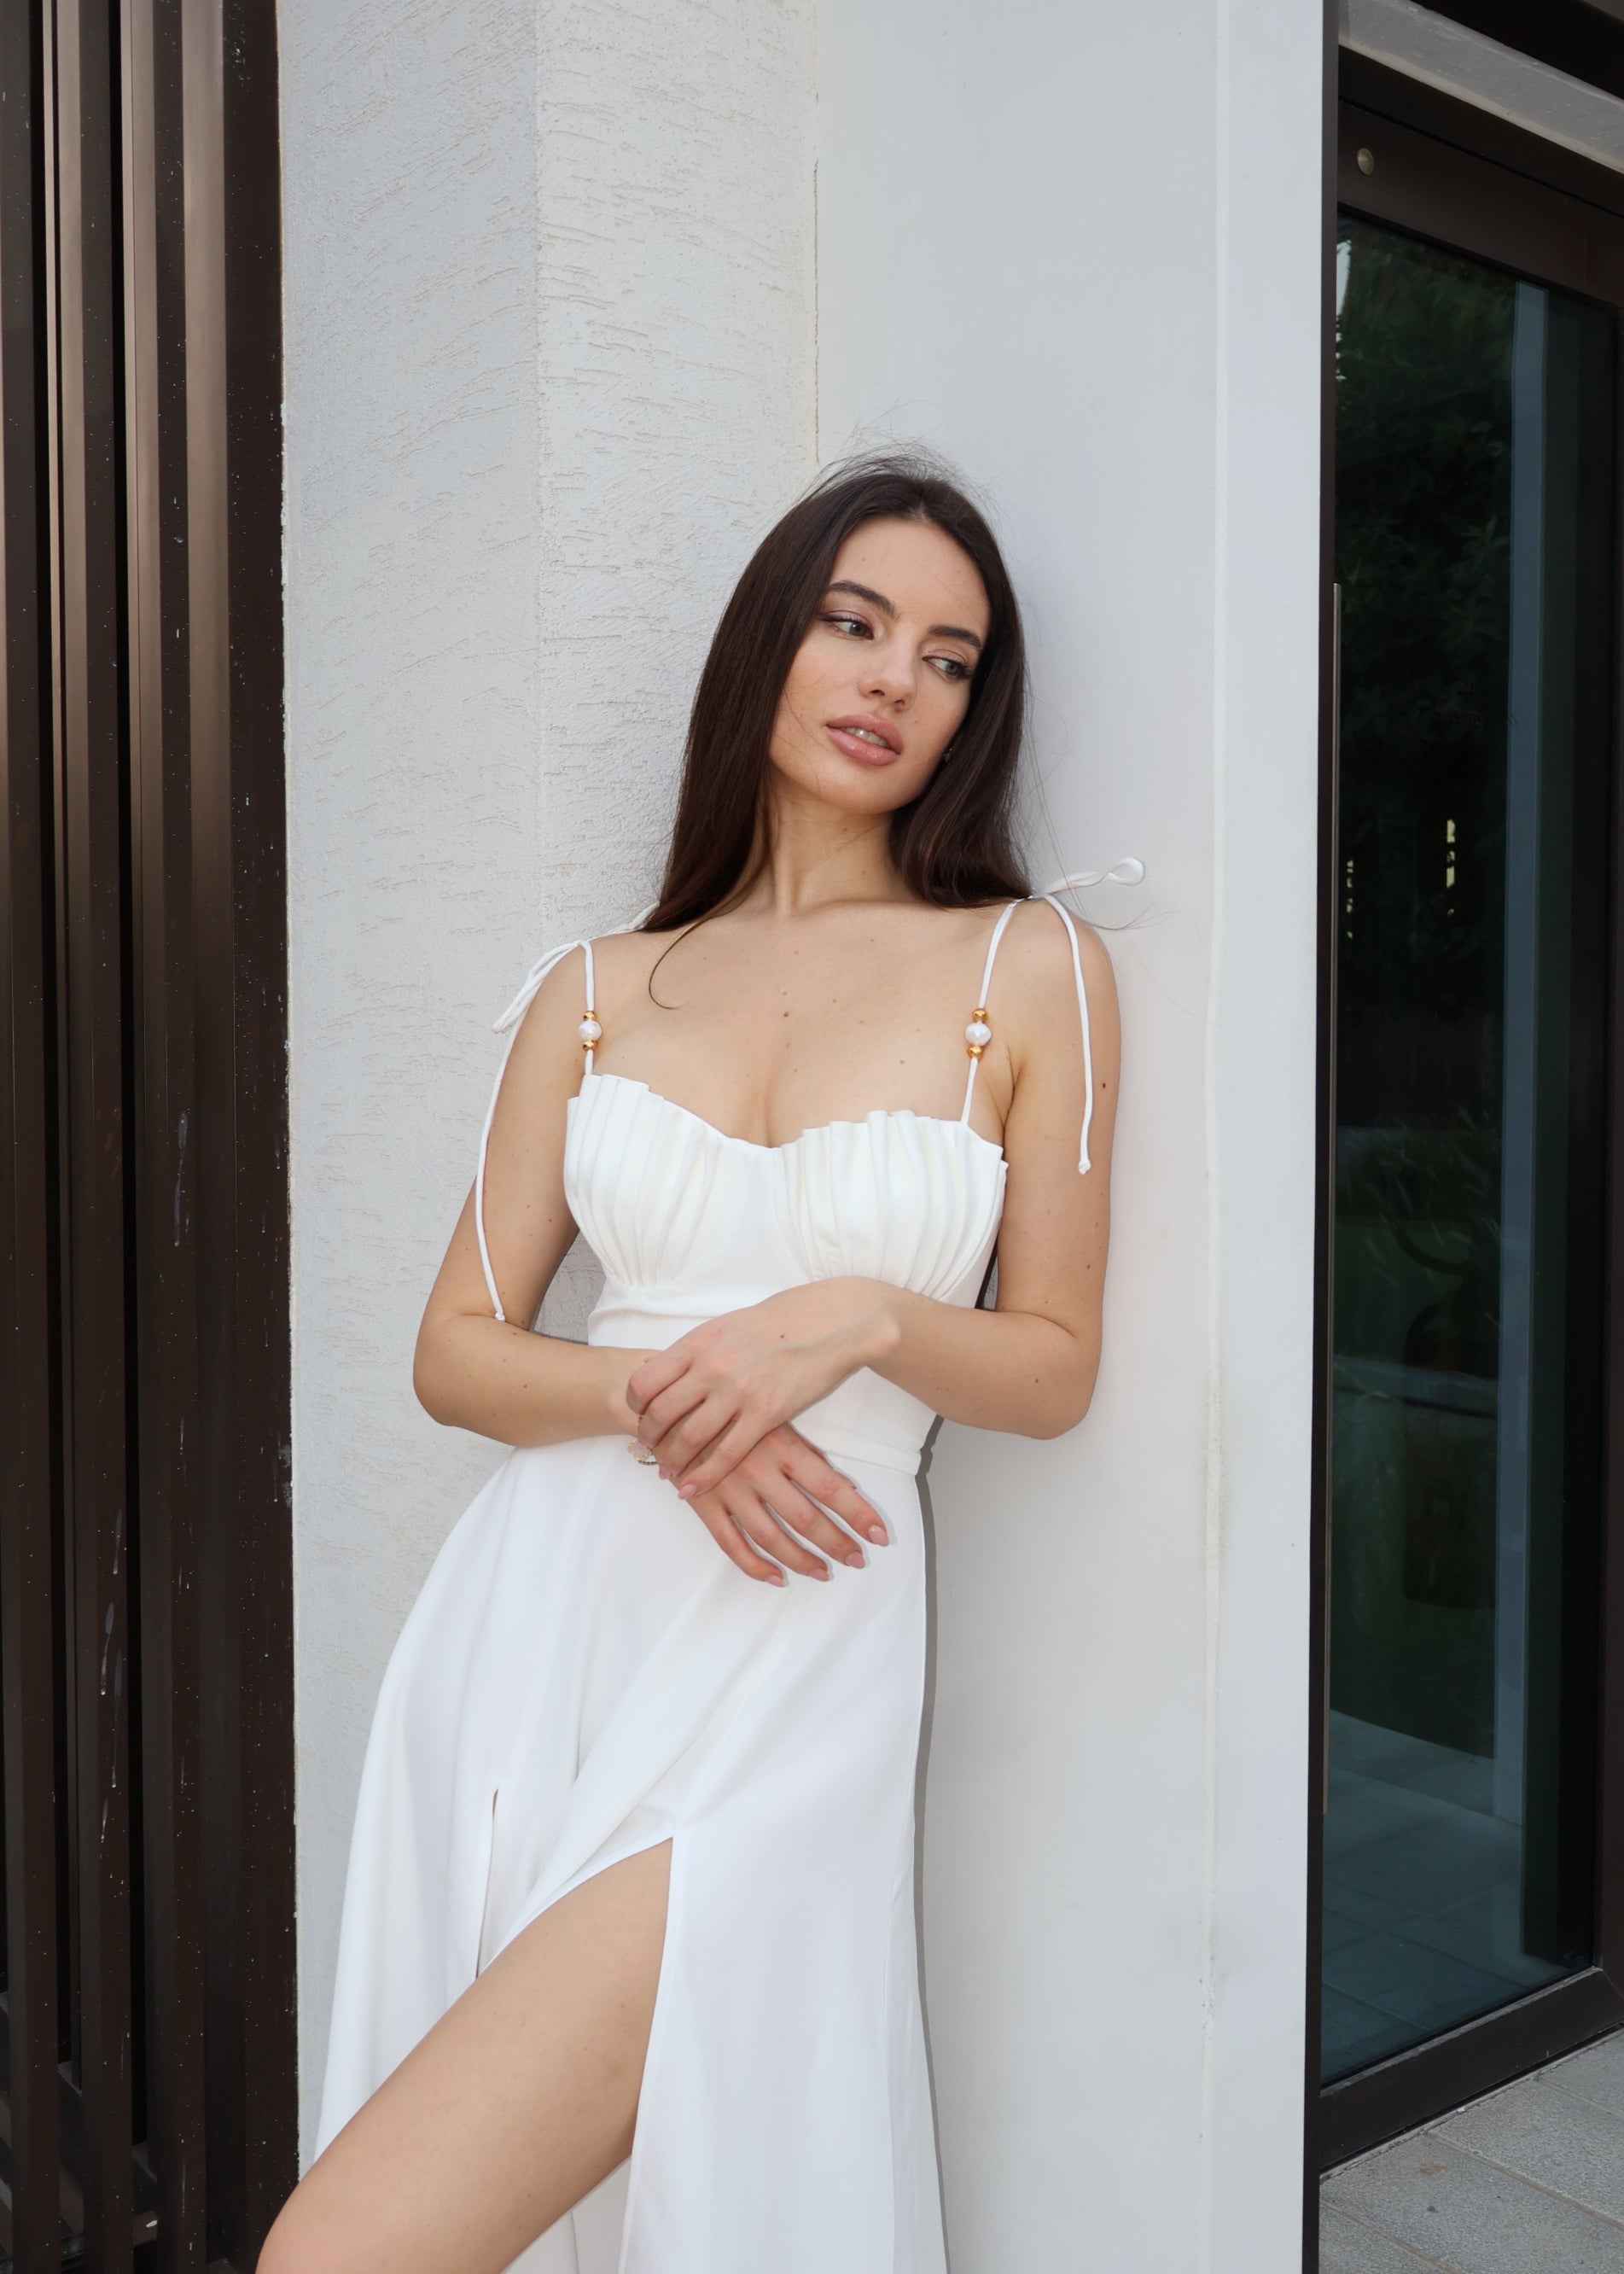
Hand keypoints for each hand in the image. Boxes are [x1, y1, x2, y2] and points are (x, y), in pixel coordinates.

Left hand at [626, 1280, 897, 1496]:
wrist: (827, 1323)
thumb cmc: (777, 1323)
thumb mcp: (727, 1326)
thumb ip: (697, 1351)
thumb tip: (669, 1372)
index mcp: (699, 1343)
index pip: (645, 1380)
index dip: (635, 1405)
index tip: (639, 1415)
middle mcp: (712, 1366)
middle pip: (661, 1413)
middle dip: (649, 1438)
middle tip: (648, 1449)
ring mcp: (738, 1391)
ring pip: (689, 1437)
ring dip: (672, 1460)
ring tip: (668, 1470)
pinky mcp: (765, 1414)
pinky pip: (726, 1454)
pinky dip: (703, 1476)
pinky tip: (692, 1488)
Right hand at [676, 1422, 889, 1584]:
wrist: (671, 1402)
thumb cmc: (732, 1406)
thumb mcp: (772, 1416)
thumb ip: (803, 1451)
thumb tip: (843, 1486)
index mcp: (781, 1445)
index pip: (830, 1486)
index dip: (857, 1513)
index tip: (879, 1534)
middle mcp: (758, 1470)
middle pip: (805, 1518)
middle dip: (836, 1543)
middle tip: (858, 1560)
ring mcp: (730, 1489)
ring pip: (771, 1537)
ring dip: (801, 1559)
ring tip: (823, 1572)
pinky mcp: (704, 1503)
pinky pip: (731, 1544)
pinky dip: (755, 1566)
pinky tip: (775, 1578)